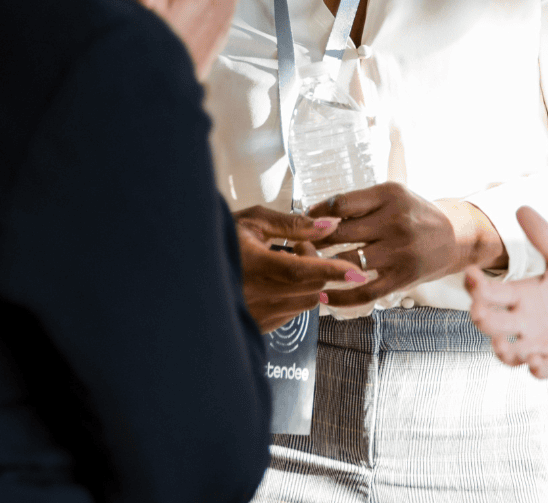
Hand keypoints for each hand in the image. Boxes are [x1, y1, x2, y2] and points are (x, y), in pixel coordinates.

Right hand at [234, 206, 363, 332]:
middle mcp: (252, 294)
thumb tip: (330, 225)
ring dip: (310, 282)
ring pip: (305, 301)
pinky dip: (298, 296)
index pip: (300, 271)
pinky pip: (293, 312)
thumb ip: (294, 224)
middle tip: (300, 246)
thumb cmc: (223, 237)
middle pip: (309, 287)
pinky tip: (280, 281)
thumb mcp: (255, 221)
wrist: (192, 266)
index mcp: (251, 264)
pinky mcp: (256, 326)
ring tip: (286, 262)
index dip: (330, 270)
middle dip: (318, 266)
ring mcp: (254, 314)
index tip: (356, 273)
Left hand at [308, 184, 506, 305]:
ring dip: (321, 268)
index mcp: (390, 195)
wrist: (454, 237)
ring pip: (347, 262)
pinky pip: (363, 292)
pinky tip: (324, 296)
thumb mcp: (393, 196)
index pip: (340, 204)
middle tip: (296, 247)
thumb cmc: (414, 214)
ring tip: (306, 269)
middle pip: (339, 232)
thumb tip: (313, 214)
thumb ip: (359, 203)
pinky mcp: (402, 277)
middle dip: (312, 242)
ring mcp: (400, 251)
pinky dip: (340, 297)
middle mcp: (395, 220)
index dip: (315, 214)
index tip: (303, 222)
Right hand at [467, 206, 547, 378]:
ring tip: (503, 346)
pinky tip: (536, 363)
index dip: (477, 285)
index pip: (491, 292)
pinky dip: (535, 368)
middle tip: (478, 311)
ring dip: (504, 350)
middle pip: (492, 323)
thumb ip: (543, 237)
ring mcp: (535, 344)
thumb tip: (522, 207)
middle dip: (483, 318)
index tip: (470, 274)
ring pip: (509, 352)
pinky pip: (539, 370)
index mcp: (520, 297)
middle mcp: (521, 322)